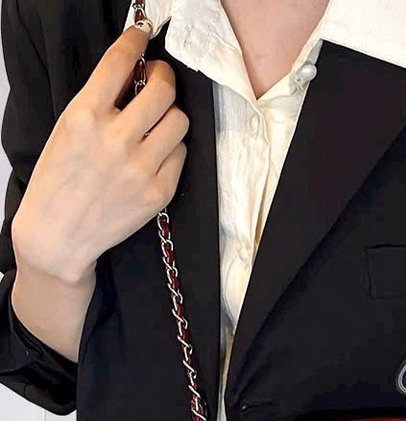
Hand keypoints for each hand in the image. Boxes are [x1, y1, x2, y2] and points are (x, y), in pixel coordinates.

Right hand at [11, 21, 188, 284]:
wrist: (59, 233)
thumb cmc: (60, 180)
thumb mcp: (67, 130)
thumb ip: (100, 102)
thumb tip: (134, 76)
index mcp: (84, 116)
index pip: (119, 62)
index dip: (136, 42)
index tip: (143, 37)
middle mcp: (116, 139)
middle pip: (163, 90)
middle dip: (164, 78)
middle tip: (159, 81)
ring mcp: (140, 167)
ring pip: (179, 121)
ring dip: (171, 116)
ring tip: (157, 124)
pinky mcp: (159, 191)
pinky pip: (182, 155)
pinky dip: (172, 150)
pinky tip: (156, 155)